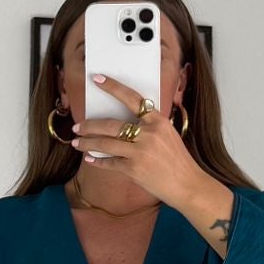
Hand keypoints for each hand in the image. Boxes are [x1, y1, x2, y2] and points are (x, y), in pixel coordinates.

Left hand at [71, 73, 199, 212]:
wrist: (187, 184)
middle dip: (90, 125)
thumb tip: (123, 122)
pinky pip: (110, 163)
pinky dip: (98, 161)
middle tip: (77, 126)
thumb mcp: (167, 135)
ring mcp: (140, 152)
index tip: (97, 79)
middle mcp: (148, 134)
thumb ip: (149, 126)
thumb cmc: (177, 160)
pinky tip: (90, 159)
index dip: (113, 87)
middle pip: (111, 125)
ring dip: (87, 143)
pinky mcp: (134, 170)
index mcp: (158, 121)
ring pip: (106, 144)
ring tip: (76, 143)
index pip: (132, 99)